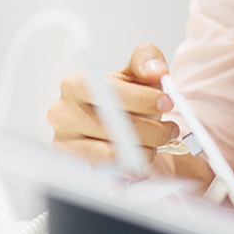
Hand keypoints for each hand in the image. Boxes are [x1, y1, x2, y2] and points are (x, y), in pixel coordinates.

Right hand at [48, 43, 179, 168]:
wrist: (117, 125)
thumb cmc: (126, 98)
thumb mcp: (137, 73)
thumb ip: (148, 61)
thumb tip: (157, 71)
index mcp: (75, 84)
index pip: (106, 91)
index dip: (140, 98)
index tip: (166, 102)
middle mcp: (63, 113)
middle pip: (111, 126)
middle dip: (151, 130)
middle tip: (170, 130)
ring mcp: (64, 143)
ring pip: (113, 153)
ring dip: (144, 150)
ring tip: (155, 143)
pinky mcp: (74, 168)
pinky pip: (110, 172)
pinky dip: (132, 167)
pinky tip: (140, 156)